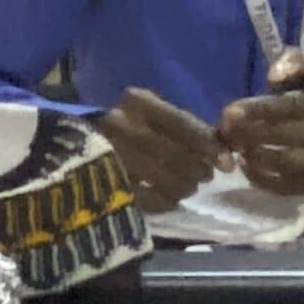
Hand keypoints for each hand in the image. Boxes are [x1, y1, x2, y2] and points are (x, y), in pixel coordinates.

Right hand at [98, 89, 220, 208]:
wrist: (76, 145)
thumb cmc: (128, 125)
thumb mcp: (152, 113)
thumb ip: (184, 126)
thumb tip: (223, 151)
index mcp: (137, 102)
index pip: (182, 124)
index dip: (208, 145)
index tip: (226, 163)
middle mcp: (122, 125)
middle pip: (176, 155)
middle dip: (198, 170)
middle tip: (204, 176)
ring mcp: (112, 155)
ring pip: (165, 179)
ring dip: (185, 187)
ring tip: (187, 187)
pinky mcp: (108, 184)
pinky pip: (149, 199)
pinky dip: (166, 202)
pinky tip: (169, 198)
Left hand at [215, 75, 303, 195]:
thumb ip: (293, 66)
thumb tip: (274, 77)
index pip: (291, 107)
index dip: (259, 110)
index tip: (230, 112)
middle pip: (286, 138)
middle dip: (251, 135)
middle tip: (226, 132)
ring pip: (288, 166)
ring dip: (256, 158)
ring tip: (237, 148)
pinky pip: (292, 187)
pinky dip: (265, 181)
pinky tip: (248, 168)